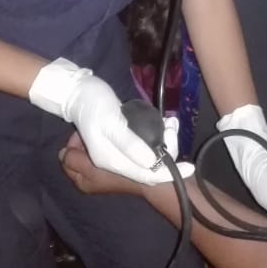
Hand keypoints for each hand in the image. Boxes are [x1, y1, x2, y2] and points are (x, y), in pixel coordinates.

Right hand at [29, 58, 184, 184]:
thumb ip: (129, 143)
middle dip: (168, 151)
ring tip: (170, 123)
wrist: (76, 93)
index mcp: (110, 161)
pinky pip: (144, 148)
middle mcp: (114, 162)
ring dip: (164, 143)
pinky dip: (157, 138)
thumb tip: (152, 162)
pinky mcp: (121, 143)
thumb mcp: (111, 122)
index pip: (145, 174)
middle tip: (172, 126)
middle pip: (149, 168)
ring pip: (148, 158)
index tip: (190, 167)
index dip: (168, 173)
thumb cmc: (93, 104)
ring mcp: (117, 153)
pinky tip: (164, 124)